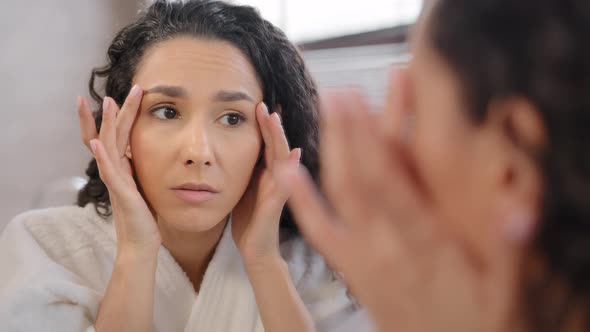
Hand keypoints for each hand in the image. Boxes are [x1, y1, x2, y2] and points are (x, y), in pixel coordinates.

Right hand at [77, 86, 160, 255]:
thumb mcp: (144, 185)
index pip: (118, 136)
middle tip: (112, 90)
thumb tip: (143, 154)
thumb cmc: (144, 216)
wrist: (141, 243)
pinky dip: (102, 156)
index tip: (121, 94)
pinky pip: (109, 172)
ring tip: (105, 103)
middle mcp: (115, 171)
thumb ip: (139, 169)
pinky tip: (97, 142)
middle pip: (110, 135)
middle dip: (112, 112)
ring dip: (106, 124)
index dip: (118, 116)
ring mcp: (116, 181)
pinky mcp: (121, 194)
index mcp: (122, 168)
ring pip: (108, 147)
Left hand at [231, 103, 300, 267]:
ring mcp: (280, 191)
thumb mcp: (241, 188)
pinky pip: (284, 185)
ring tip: (275, 119)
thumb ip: (244, 169)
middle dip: (272, 125)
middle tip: (265, 104)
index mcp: (266, 173)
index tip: (259, 103)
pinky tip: (294, 154)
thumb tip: (240, 146)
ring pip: (283, 159)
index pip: (267, 143)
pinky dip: (289, 169)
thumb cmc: (248, 220)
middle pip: (277, 145)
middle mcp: (277, 178)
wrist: (255, 250)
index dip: (265, 124)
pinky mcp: (277, 206)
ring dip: (279, 139)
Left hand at [276, 69, 515, 331]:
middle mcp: (386, 248)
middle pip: (359, 180)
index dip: (373, 139)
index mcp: (423, 247)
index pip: (391, 183)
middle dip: (348, 133)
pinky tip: (290, 171)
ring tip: (321, 115)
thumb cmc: (475, 326)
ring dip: (328, 154)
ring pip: (337, 197)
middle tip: (337, 91)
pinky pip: (319, 231)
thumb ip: (511, 254)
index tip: (363, 102)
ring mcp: (364, 259)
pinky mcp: (352, 269)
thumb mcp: (506, 297)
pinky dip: (303, 200)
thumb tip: (521, 214)